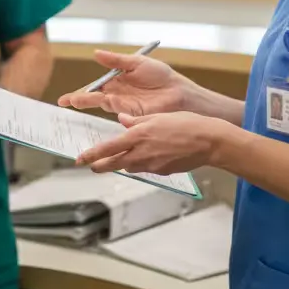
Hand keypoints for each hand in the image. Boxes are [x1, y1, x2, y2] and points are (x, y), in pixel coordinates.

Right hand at [57, 49, 193, 116]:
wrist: (178, 91)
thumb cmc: (161, 76)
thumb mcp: (136, 63)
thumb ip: (116, 60)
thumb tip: (96, 53)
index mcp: (117, 81)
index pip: (95, 86)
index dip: (81, 91)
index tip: (66, 98)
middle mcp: (118, 94)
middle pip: (94, 97)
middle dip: (79, 99)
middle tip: (65, 101)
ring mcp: (124, 105)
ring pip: (102, 104)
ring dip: (88, 103)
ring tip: (75, 102)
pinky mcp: (132, 114)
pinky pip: (116, 114)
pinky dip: (105, 115)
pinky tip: (96, 115)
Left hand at [76, 112, 225, 175]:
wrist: (208, 141)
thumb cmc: (186, 124)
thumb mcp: (158, 117)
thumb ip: (136, 120)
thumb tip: (122, 119)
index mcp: (138, 136)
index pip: (108, 149)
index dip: (92, 155)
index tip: (80, 159)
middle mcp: (142, 153)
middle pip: (114, 164)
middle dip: (100, 166)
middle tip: (91, 166)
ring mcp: (152, 165)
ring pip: (130, 166)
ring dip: (124, 162)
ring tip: (124, 156)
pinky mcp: (162, 172)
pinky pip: (146, 168)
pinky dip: (142, 163)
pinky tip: (151, 155)